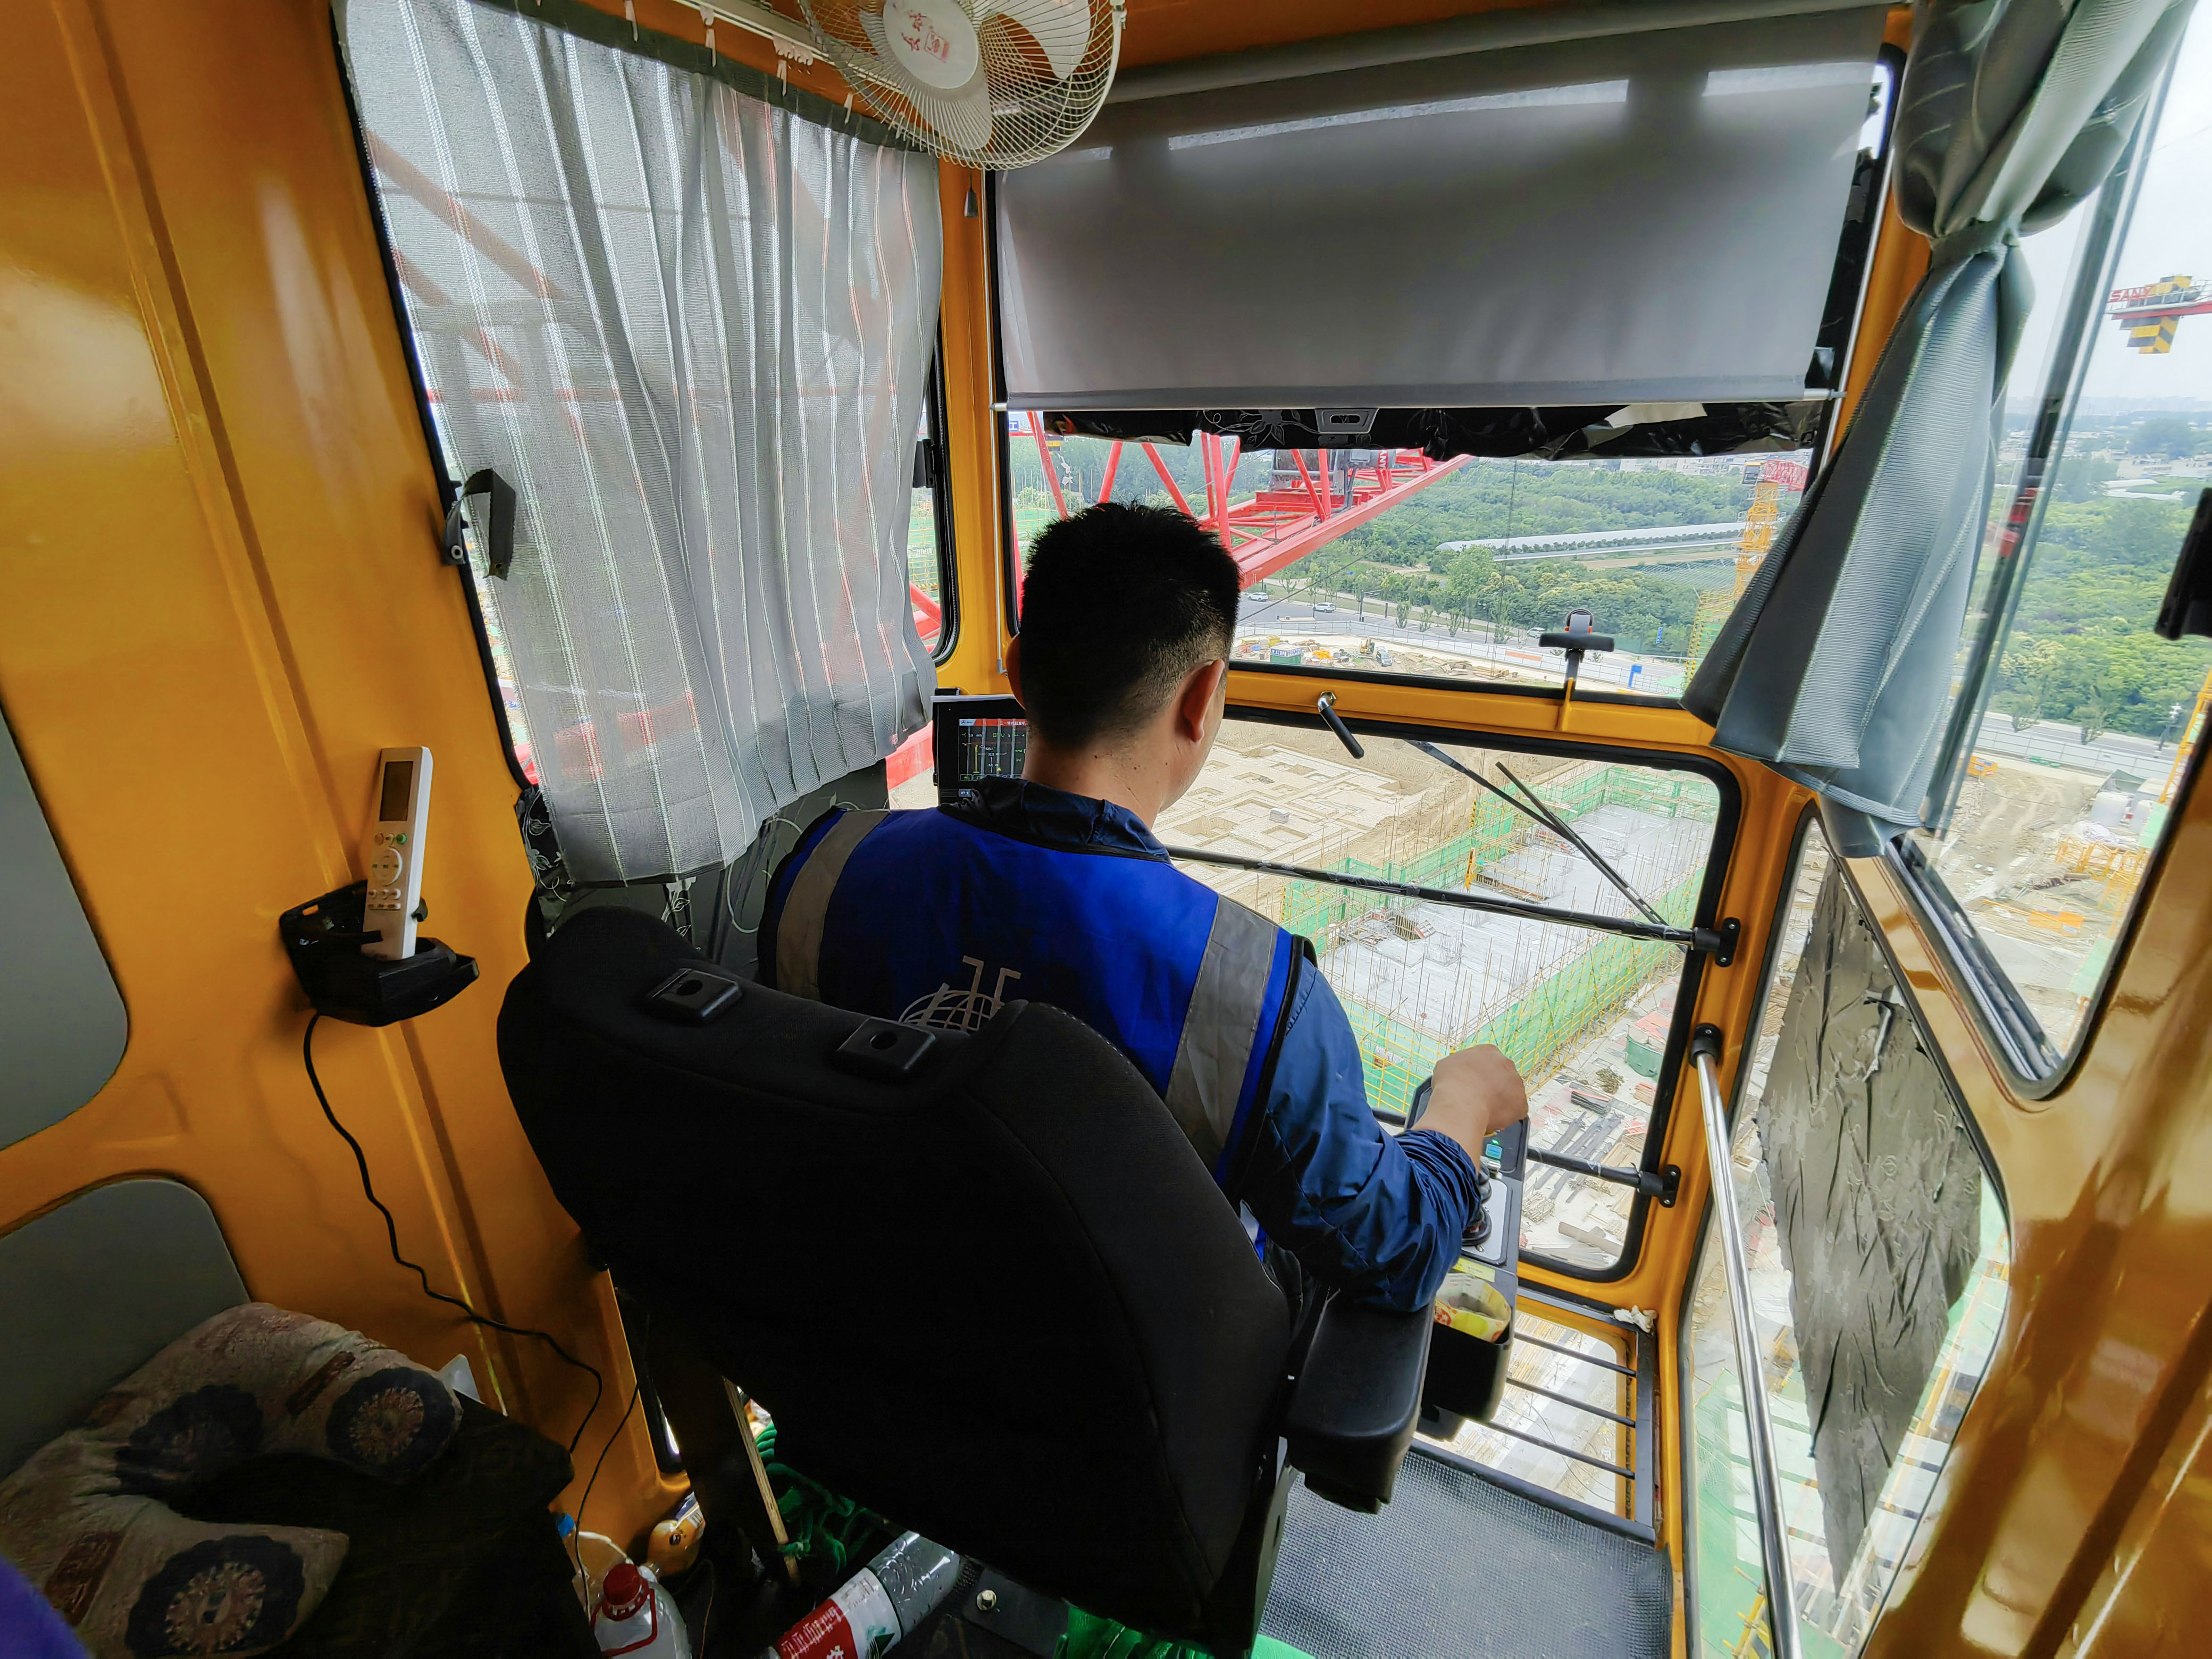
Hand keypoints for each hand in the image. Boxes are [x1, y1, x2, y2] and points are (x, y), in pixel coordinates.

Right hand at [1417, 1045, 1528, 1165]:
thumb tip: (1456, 1071)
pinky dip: (1506, 1116)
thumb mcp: (1447, 1064)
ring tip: (1484, 1110)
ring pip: (1510, 1093)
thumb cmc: (1451, 1084)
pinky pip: (1515, 1111)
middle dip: (1493, 1086)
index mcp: (1488, 1052)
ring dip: (1500, 1100)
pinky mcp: (1521, 1103)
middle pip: (1502, 1075)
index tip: (1474, 1082)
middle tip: (1479, 1096)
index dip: (1480, 1073)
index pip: (1488, 1060)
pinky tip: (1492, 1118)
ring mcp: (1516, 1084)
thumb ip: (1458, 1065)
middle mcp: (1506, 1064)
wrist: (1461, 1104)